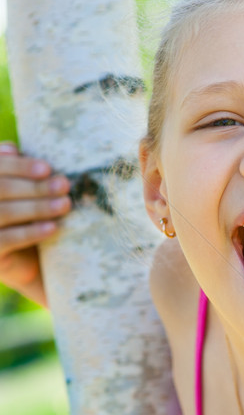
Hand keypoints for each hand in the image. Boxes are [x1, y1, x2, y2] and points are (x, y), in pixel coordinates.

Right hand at [0, 142, 70, 302]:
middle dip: (34, 186)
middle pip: (0, 189)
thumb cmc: (28, 219)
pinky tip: (53, 228)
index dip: (18, 166)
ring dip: (37, 207)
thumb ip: (17, 172)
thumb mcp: (24, 194)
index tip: (47, 168)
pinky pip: (6, 240)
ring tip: (66, 204)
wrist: (32, 266)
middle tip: (64, 185)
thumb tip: (12, 148)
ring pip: (4, 212)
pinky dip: (31, 232)